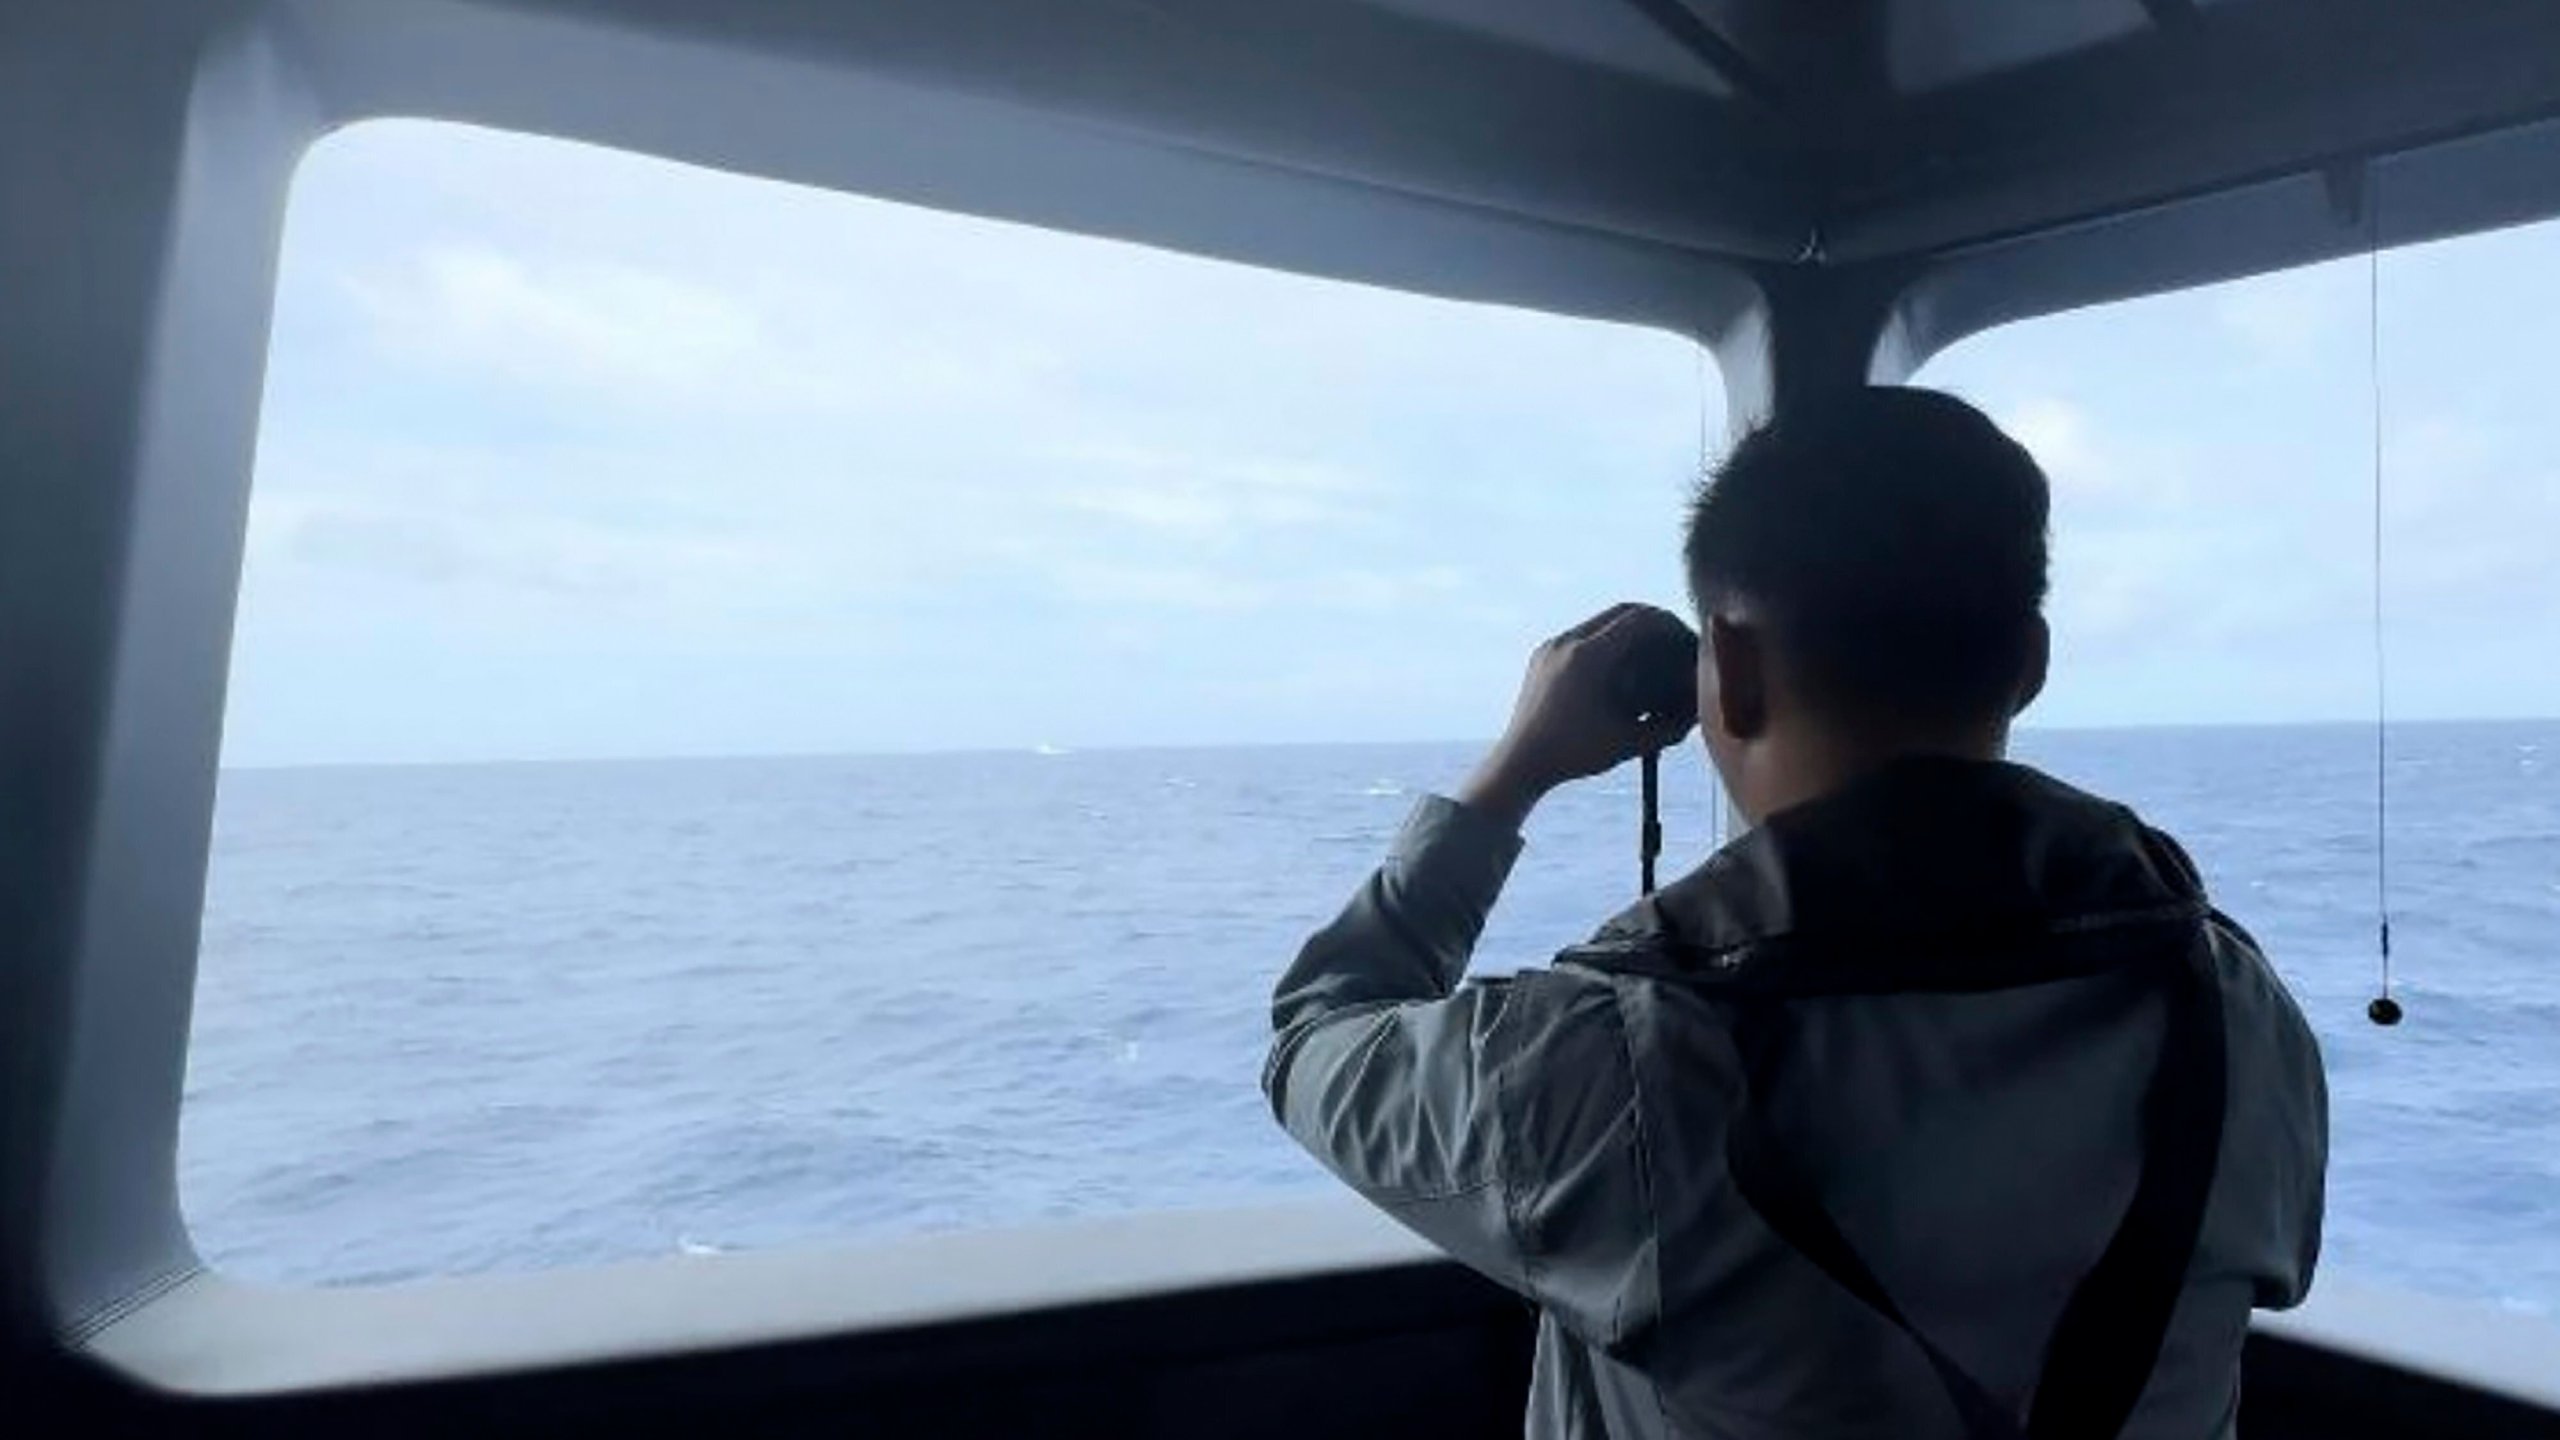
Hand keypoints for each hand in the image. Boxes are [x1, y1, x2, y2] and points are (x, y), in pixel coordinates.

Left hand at [1458, 603, 1697, 831]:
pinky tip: (1619, 667)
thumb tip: (1699, 713)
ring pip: (1601, 620)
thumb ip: (1668, 727)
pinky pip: (1581, 634)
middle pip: (1622, 611)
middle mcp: (1567, 642)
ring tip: (1649, 652)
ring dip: (1629, 630)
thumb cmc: (1574, 755)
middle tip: (1674, 640)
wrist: (1520, 763)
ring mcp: (1552, 646)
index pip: (1640, 619)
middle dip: (1654, 622)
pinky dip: (1606, 640)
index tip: (1687, 640)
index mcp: (1588, 657)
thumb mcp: (1628, 742)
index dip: (1670, 625)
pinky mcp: (1542, 655)